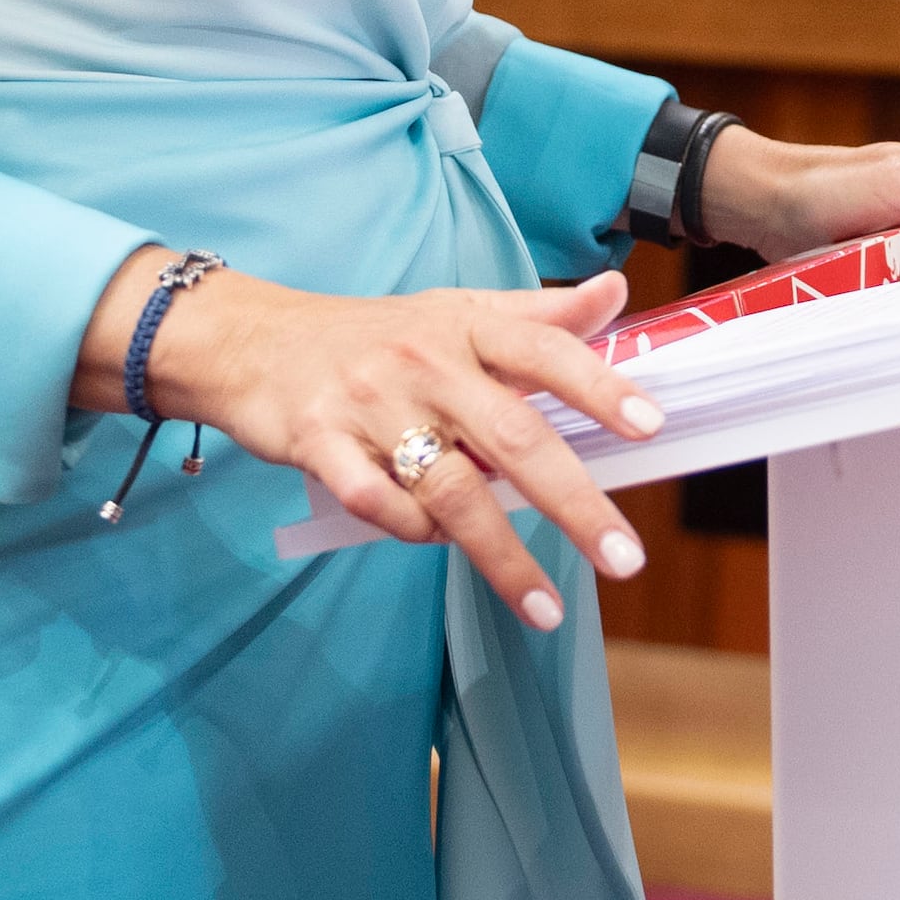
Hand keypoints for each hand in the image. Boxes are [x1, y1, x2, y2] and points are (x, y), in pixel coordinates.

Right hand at [113, 259, 665, 631]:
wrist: (249, 339)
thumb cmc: (369, 334)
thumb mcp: (453, 310)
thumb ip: (537, 314)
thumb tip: (616, 291)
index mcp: (463, 326)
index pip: (544, 350)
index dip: (599, 385)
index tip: (650, 427)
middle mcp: (423, 362)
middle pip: (512, 435)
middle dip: (574, 502)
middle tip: (625, 557)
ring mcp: (369, 405)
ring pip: (450, 489)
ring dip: (503, 555)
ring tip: (547, 607)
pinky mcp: (319, 444)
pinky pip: (379, 505)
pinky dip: (413, 533)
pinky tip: (438, 547)